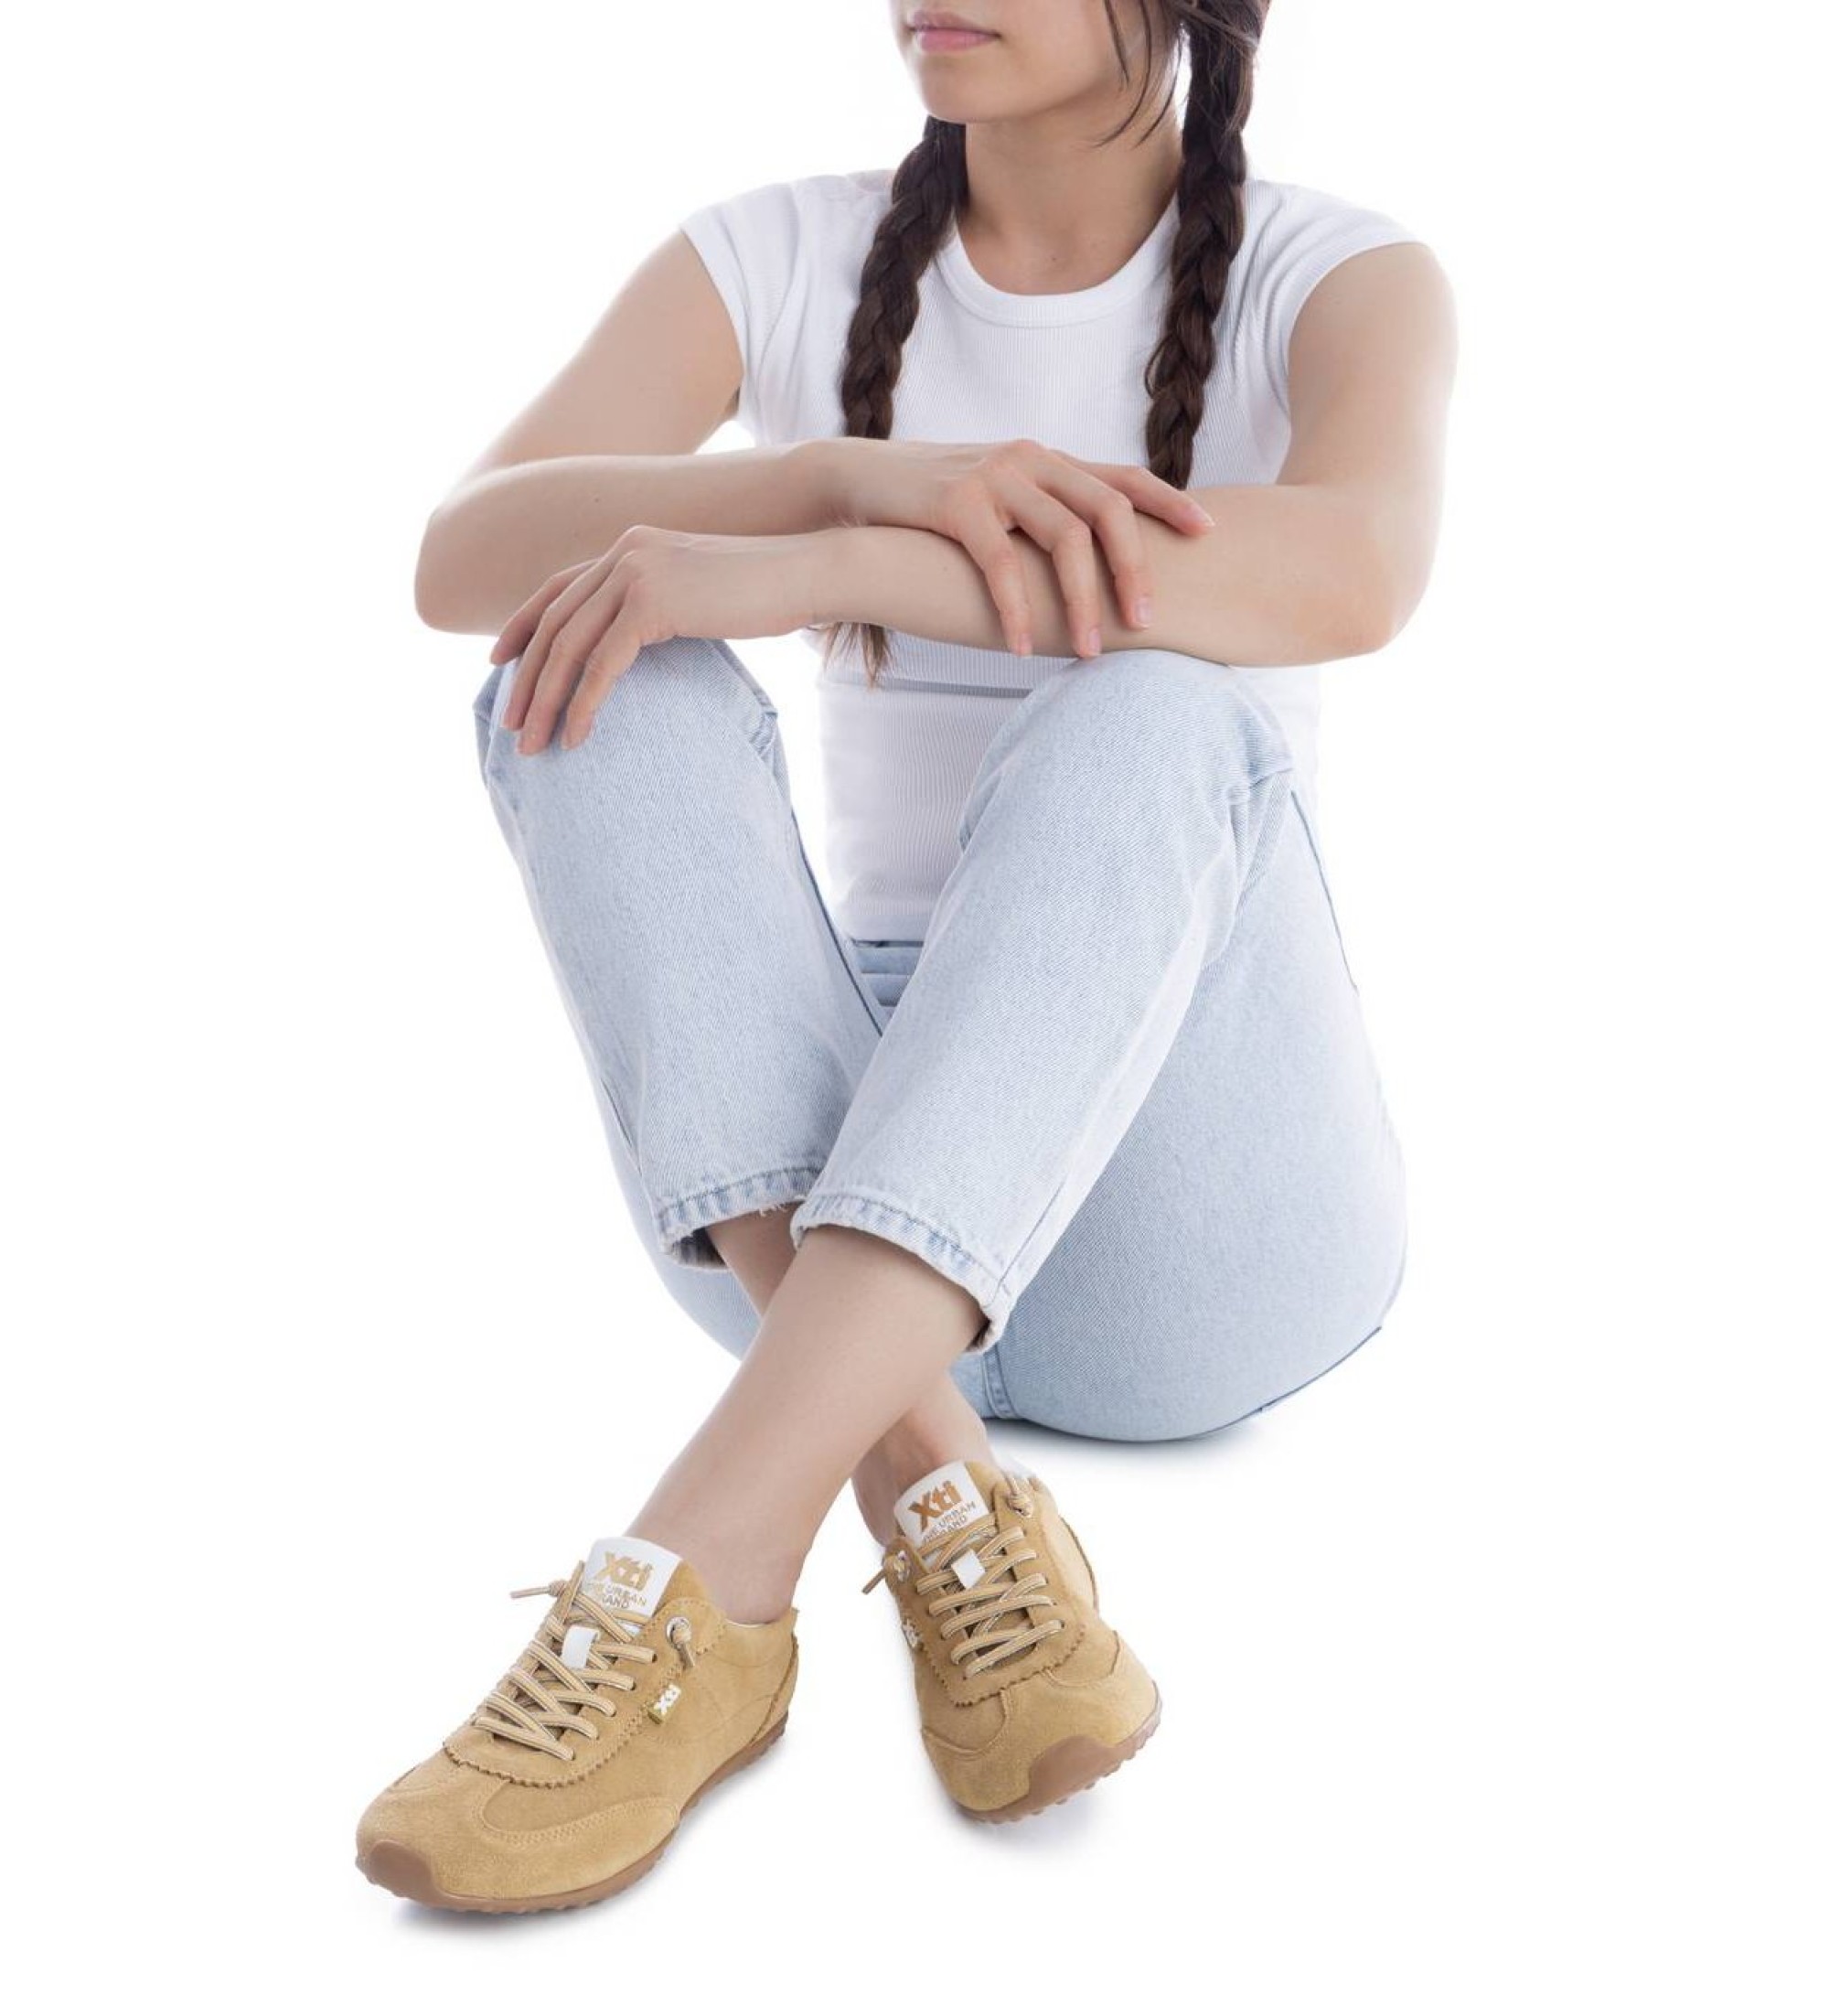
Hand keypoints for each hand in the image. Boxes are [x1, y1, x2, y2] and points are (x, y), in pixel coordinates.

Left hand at [490, 526, 817, 753]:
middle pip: (554, 622)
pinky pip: (602, 664)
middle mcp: (625, 553)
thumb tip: (642, 638)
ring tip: (535, 745)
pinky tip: (577, 737)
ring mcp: (636, 573)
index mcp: (631, 547)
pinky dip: (584, 704)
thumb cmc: (767, 593)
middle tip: (511, 725)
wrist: (808, 573)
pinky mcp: (654, 602)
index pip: (557, 588)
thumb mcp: (701, 593)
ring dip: (545, 701)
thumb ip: (663, 605)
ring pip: (569, 646)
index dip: (522, 625)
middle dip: (526, 678)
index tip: (499, 662)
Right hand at [824, 437, 1216, 658]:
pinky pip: (999, 562)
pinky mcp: (954, 503)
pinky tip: (1023, 648)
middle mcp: (1030, 459)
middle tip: (1146, 622)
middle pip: (1106, 508)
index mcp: (1048, 461)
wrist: (857, 484)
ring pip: (1062, 537)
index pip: (1123, 477)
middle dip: (1133, 567)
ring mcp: (993, 476)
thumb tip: (1094, 567)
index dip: (1169, 502)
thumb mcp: (1000, 501)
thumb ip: (1044, 517)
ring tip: (1087, 652)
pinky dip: (1016, 608)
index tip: (1209, 532)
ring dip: (1080, 601)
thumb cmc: (934, 508)